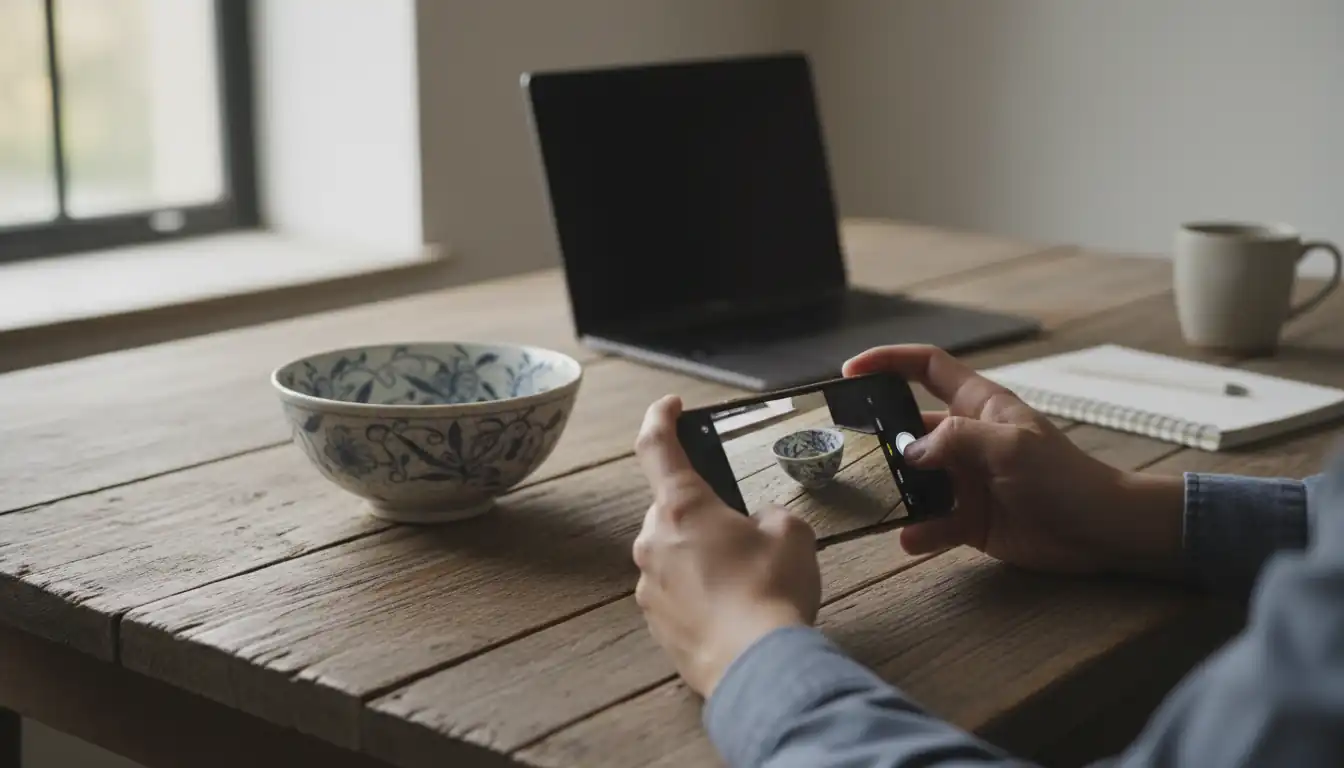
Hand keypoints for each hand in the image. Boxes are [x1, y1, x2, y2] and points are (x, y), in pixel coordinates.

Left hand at [631, 395, 821, 697]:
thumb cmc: (772, 591)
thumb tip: (758, 524)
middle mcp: (653, 540)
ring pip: (673, 553)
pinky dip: (699, 593)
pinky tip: (733, 610)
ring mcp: (648, 584)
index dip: (661, 417)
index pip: (657, 445)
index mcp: (682, 506)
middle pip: (673, 509)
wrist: (757, 667)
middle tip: (745, 533)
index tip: (670, 405)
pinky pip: (674, 592)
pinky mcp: (653, 622)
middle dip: (704, 514)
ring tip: (747, 581)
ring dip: (702, 556)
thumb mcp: (791, 532)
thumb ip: (769, 515)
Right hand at [844, 345, 1184, 577]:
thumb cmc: (1065, 477)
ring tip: (882, 500)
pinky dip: (919, 531)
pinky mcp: (970, 520)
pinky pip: (933, 523)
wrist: (1102, 531)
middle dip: (883, 436)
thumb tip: (908, 450)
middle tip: (852, 448)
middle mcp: (967, 440)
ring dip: (898, 491)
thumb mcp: (1010, 446)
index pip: (928, 368)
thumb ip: (956, 440)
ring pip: (916, 480)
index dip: (889, 361)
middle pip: (911, 427)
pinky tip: (911, 538)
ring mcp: (967, 480)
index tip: (852, 370)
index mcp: (980, 406)